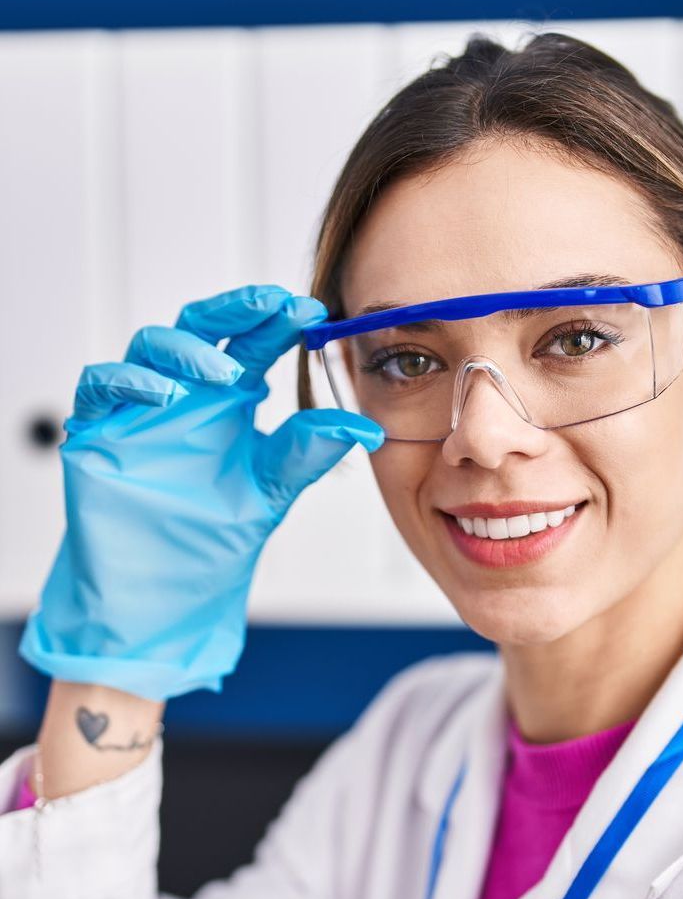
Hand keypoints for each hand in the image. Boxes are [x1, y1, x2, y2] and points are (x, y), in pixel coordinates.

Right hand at [19, 284, 383, 700]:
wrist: (165, 593)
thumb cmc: (212, 540)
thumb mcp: (270, 490)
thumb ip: (308, 452)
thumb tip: (367, 427)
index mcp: (227, 403)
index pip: (252, 345)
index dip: (277, 321)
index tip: (313, 310)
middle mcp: (184, 395)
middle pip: (203, 328)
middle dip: (235, 310)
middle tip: (271, 305)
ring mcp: (139, 408)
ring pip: (151, 346)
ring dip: (189, 351)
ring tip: (224, 376)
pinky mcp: (99, 431)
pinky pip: (101, 383)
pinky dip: (130, 381)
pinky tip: (164, 396)